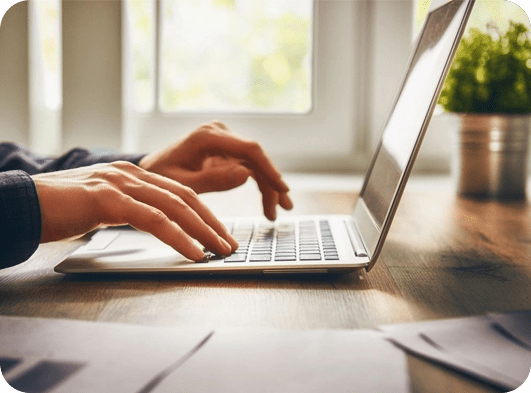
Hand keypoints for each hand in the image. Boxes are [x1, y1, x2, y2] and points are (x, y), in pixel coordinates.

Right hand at [32, 161, 237, 259]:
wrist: (20, 204)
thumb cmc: (58, 209)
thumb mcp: (101, 205)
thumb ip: (127, 208)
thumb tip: (153, 224)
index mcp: (131, 175)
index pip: (179, 192)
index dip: (204, 213)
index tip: (219, 232)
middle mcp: (130, 174)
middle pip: (185, 197)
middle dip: (212, 222)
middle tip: (230, 243)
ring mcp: (119, 184)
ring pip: (175, 206)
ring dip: (203, 231)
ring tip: (221, 250)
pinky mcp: (108, 200)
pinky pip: (153, 219)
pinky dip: (178, 237)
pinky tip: (194, 252)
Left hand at [138, 121, 292, 220]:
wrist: (151, 169)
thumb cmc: (161, 176)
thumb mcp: (183, 184)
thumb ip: (213, 181)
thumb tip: (246, 175)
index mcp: (207, 137)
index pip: (249, 150)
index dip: (269, 169)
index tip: (282, 189)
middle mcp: (219, 133)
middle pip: (256, 157)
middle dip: (271, 183)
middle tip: (281, 209)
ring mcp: (224, 140)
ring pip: (255, 163)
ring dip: (268, 186)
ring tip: (274, 212)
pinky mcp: (226, 150)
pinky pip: (248, 166)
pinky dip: (258, 184)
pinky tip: (267, 202)